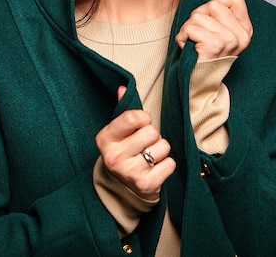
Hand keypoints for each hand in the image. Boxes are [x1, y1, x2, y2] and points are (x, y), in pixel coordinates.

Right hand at [95, 86, 175, 200]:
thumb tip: (123, 87)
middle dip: (153, 136)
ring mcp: (129, 172)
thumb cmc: (124, 151)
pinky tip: (155, 168)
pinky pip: (170, 164)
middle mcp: (114, 157)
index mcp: (105, 139)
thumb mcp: (118, 131)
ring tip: (149, 156)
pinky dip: (167, 165)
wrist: (124, 188)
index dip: (144, 118)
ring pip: (163, 146)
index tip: (141, 124)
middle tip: (144, 144)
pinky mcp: (146, 185)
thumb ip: (122, 109)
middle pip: (151, 132)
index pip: (133, 117)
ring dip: (161, 150)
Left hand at [175, 0, 252, 60]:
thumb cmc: (206, 54)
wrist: (201, 83)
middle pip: (214, 3)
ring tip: (194, 42)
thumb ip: (222, 14)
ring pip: (198, 15)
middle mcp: (241, 35)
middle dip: (199, 15)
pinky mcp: (214, 45)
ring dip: (188, 28)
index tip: (211, 21)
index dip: (216, 4)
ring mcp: (229, 40)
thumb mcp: (219, 32)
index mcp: (245, 30)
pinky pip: (190, 28)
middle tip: (199, 34)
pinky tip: (189, 47)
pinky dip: (183, 36)